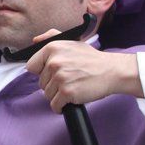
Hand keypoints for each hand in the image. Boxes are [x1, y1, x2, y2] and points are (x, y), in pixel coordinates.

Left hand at [25, 29, 142, 112]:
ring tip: (72, 87)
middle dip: (52, 84)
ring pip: (47, 94)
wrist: (112, 71)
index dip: (42, 71)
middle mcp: (54, 62)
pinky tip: (70, 100)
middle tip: (69, 79)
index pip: (31, 66)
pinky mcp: (67, 92)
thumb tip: (35, 41)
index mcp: (52, 48)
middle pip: (40, 82)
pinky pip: (55, 105)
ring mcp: (60, 77)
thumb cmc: (91, 59)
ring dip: (58, 95)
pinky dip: (61, 106)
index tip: (53, 73)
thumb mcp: (71, 42)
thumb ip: (51, 37)